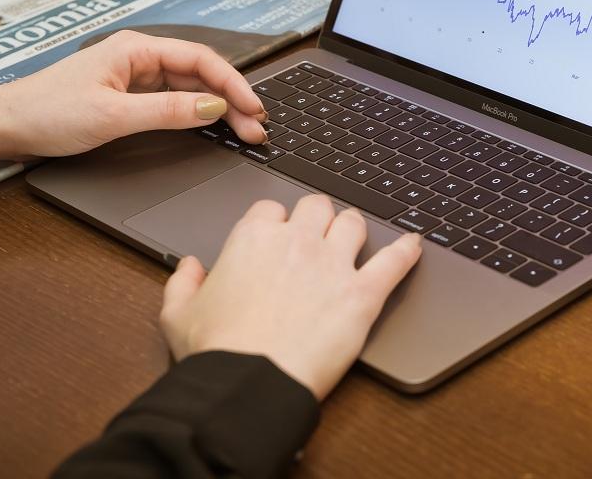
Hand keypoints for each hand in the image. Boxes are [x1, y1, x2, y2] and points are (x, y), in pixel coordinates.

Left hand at [0, 30, 266, 165]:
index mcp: (136, 49)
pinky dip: (195, 115)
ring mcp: (135, 77)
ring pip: (190, 88)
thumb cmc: (47, 111)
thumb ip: (167, 111)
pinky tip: (211, 127)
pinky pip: (173, 101)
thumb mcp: (113, 116)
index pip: (201, 60)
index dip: (233, 84)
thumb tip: (212, 107)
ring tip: (243, 131)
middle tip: (257, 129)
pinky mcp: (129, 97)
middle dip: (232, 100)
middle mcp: (139, 58)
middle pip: (200, 75)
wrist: (6, 125)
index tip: (254, 108)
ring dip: (217, 109)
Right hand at [159, 195, 422, 399]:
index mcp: (253, 239)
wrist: (247, 384)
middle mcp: (296, 242)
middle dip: (316, 218)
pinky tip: (415, 245)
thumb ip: (183, 282)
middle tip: (317, 236)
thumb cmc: (214, 352)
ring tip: (355, 238)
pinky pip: (393, 262)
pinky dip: (407, 251)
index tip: (276, 238)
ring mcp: (333, 265)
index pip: (270, 210)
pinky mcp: (362, 295)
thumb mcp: (177, 314)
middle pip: (316, 206)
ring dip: (353, 228)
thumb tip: (188, 266)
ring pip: (353, 223)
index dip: (275, 224)